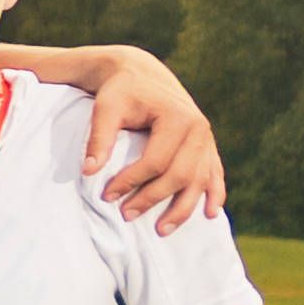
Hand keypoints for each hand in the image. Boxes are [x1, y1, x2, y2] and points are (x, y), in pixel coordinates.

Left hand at [76, 48, 228, 230]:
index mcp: (178, 117)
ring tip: (161, 230)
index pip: (156, 161)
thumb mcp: (106, 108)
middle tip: (126, 215)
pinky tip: (210, 213)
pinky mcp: (208, 145)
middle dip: (153, 199)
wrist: (141, 74)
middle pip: (180, 175)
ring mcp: (207, 138)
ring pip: (200, 180)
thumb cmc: (121, 91)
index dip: (131, 181)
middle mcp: (199, 128)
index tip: (107, 196)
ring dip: (183, 208)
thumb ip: (99, 138)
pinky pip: (215, 173)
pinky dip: (214, 194)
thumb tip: (88, 172)